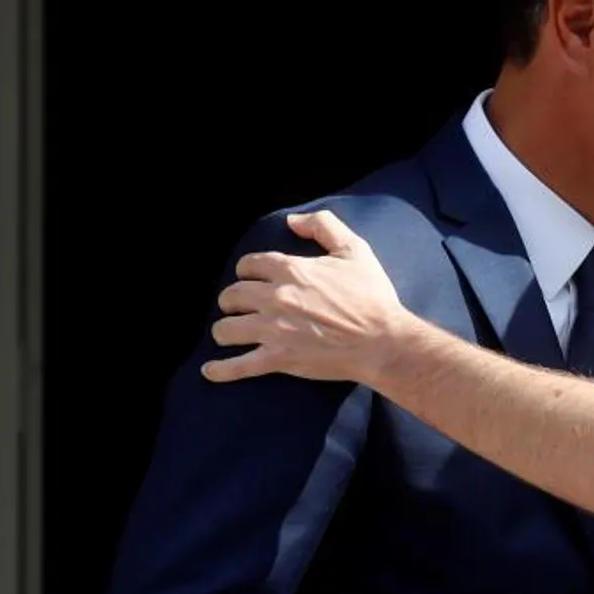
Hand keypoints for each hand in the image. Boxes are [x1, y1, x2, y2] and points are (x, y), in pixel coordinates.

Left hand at [202, 210, 417, 385]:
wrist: (383, 341)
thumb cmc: (373, 297)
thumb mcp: (354, 250)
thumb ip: (323, 225)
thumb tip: (292, 221)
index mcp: (291, 270)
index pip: (249, 265)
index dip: (247, 271)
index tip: (250, 279)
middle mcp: (275, 297)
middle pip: (231, 295)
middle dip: (231, 301)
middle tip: (238, 307)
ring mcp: (273, 330)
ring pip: (226, 329)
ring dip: (224, 331)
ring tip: (229, 334)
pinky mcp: (278, 359)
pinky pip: (239, 365)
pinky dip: (221, 370)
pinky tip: (210, 371)